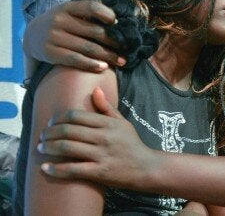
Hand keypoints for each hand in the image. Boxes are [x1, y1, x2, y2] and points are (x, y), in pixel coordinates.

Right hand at [24, 0, 124, 71]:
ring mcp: (53, 36)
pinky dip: (91, 64)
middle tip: (127, 49)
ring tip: (121, 61)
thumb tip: (118, 20)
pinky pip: (75, 59)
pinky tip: (103, 67)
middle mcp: (59, 20)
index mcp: (67, 7)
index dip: (107, 14)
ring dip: (108, 55)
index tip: (119, 24)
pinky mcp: (50, 52)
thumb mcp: (70, 12)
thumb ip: (89, 13)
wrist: (32, 36)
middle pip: (94, 32)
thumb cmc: (62, 23)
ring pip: (88, 47)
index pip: (91, 7)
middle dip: (114, 41)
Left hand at [38, 87, 156, 188]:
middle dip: (49, 133)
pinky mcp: (100, 172)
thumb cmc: (132, 144)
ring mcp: (102, 155)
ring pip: (67, 148)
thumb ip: (107, 108)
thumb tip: (95, 90)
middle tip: (42, 136)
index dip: (58, 118)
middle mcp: (104, 137)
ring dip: (49, 147)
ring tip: (41, 148)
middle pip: (68, 131)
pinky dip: (56, 169)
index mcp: (108, 124)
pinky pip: (73, 169)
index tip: (51, 122)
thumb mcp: (123, 123)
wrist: (146, 168)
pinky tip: (45, 168)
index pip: (76, 115)